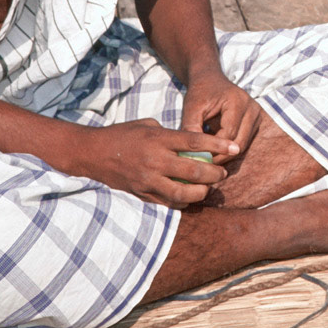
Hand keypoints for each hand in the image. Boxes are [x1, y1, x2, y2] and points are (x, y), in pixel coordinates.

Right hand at [69, 119, 234, 207]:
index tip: (235, 147)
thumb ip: (169, 133)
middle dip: (215, 174)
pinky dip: (183, 201)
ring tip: (208, 188)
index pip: (194, 142)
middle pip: (194, 171)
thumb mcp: (147, 124)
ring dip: (201, 192)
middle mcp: (155, 160)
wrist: (92, 154)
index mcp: (158, 139)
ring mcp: (148, 180)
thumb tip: (191, 143)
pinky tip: (191, 197)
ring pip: (183, 193)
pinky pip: (168, 202)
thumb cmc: (122, 134)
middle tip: (223, 173)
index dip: (218, 146)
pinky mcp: (142, 194)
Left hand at [182, 75, 262, 164]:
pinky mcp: (256, 122)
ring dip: (226, 154)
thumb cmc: (200, 93)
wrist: (210, 80)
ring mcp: (257, 115)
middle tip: (205, 165)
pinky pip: (244, 142)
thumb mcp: (192, 108)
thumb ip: (191, 128)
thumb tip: (191, 155)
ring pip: (243, 145)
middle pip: (240, 142)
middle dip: (222, 156)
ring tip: (208, 159)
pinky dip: (230, 149)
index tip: (199, 159)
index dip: (214, 149)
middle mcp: (252, 108)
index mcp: (238, 101)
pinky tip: (216, 151)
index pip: (229, 134)